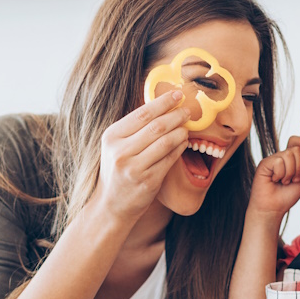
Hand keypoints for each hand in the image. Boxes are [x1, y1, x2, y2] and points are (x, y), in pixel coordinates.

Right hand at [93, 90, 189, 223]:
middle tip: (188, 110)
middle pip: (156, 126)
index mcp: (111, 137)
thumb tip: (162, 104)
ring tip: (187, 126)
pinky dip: (180, 148)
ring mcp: (134, 168)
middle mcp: (120, 151)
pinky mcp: (148, 181)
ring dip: (181, 131)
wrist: (112, 204)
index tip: (178, 94)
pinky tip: (184, 142)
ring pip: (166, 142)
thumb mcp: (116, 145)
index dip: (163, 102)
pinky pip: (170, 159)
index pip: (142, 113)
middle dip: (176, 115)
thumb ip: (134, 127)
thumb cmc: (118, 169)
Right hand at [249, 136, 299, 216]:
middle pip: (297, 148)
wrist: (274, 208)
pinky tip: (275, 181)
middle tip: (294, 179)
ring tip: (284, 181)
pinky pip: (278, 161)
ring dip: (290, 173)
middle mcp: (282, 156)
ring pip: (288, 155)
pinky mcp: (265, 163)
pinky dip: (280, 174)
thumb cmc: (288, 195)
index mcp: (292, 158)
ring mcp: (273, 159)